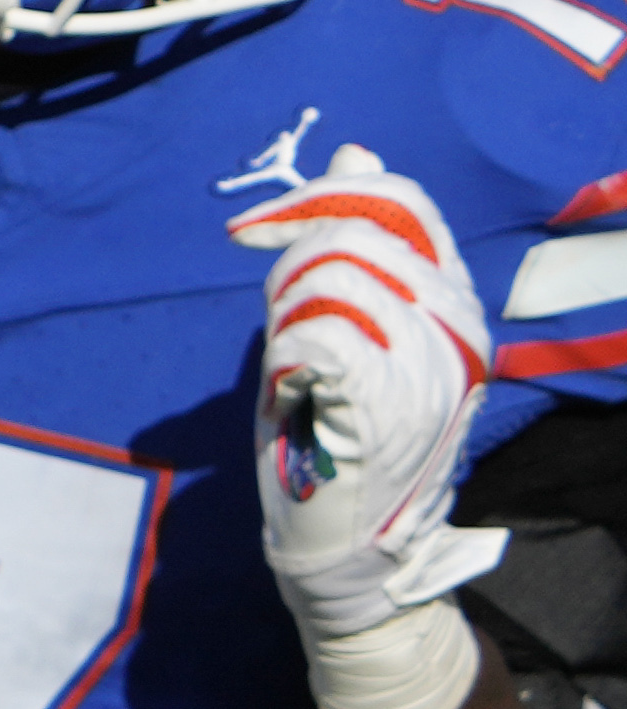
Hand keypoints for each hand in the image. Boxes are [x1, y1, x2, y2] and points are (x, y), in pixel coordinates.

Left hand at [230, 147, 507, 708]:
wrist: (346, 552)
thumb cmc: (331, 439)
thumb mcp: (343, 326)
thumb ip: (349, 247)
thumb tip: (357, 156)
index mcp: (452, 301)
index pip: (397, 202)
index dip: (316, 200)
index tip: (253, 234)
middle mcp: (454, 328)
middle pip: (354, 234)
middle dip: (288, 269)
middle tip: (282, 333)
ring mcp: (426, 369)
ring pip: (328, 282)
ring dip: (284, 325)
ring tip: (298, 379)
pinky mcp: (383, 409)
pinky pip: (317, 339)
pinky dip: (286, 364)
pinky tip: (296, 399)